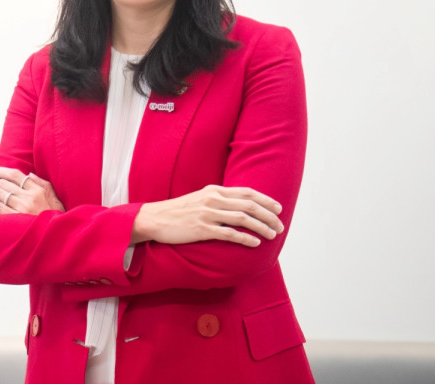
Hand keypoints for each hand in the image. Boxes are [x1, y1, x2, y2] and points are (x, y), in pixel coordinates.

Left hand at [0, 167, 64, 215]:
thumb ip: (42, 183)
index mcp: (37, 189)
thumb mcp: (54, 197)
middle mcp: (29, 196)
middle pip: (4, 184)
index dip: (0, 171)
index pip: (15, 174)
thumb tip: (29, 174)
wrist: (59, 236)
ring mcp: (23, 207)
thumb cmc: (56, 216)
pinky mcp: (17, 219)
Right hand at [132, 184, 284, 247]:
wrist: (154, 218)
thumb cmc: (178, 211)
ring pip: (242, 218)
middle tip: (280, 226)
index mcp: (213, 190)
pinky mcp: (202, 229)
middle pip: (249, 205)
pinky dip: (245, 238)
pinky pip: (229, 233)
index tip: (278, 208)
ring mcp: (207, 214)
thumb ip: (218, 200)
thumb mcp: (199, 199)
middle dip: (268, 215)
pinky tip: (255, 243)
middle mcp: (213, 199)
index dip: (265, 200)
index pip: (246, 192)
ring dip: (261, 227)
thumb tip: (237, 206)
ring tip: (272, 235)